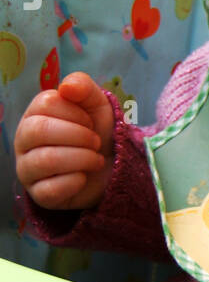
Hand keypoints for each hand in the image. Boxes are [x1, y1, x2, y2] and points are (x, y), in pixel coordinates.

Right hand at [15, 72, 115, 209]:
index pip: (45, 103)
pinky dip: (76, 181)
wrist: (112, 167)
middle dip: (78, 135)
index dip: (76, 113)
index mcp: (34, 114)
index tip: (90, 123)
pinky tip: (84, 177)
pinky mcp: (38, 195)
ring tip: (96, 159)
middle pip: (39, 130)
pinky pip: (50, 190)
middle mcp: (24, 140)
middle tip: (96, 142)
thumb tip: (66, 87)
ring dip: (82, 158)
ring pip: (45, 160)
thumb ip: (83, 87)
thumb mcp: (96, 104)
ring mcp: (27, 169)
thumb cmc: (97, 132)